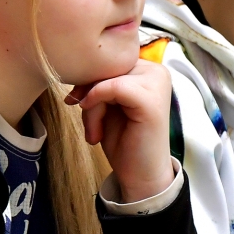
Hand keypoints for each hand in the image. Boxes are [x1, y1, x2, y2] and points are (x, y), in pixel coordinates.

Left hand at [67, 59, 175, 202]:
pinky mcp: (151, 100)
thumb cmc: (124, 140)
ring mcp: (157, 83)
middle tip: (88, 124)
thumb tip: (76, 66)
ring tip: (94, 132)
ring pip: (107, 77)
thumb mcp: (106, 103)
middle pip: (107, 65)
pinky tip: (96, 129)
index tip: (76, 101)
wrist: (140, 175)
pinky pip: (113, 87)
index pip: (109, 58)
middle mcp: (157, 70)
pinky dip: (96, 105)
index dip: (88, 78)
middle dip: (88, 93)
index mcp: (147, 68)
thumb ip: (98, 81)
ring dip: (91, 106)